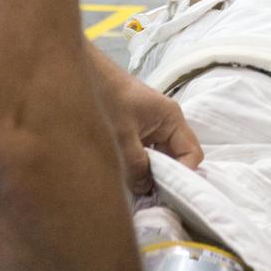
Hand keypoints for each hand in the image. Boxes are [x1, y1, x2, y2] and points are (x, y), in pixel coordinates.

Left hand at [86, 45, 202, 190]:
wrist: (79, 74)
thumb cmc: (106, 98)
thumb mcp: (122, 136)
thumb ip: (137, 166)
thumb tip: (146, 190)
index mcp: (171, 118)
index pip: (192, 153)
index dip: (182, 175)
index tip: (164, 193)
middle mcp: (166, 122)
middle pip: (177, 157)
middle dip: (166, 177)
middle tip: (150, 196)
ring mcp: (151, 125)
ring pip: (160, 156)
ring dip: (151, 172)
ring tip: (136, 188)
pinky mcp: (136, 128)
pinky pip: (146, 152)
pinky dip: (140, 165)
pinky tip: (126, 175)